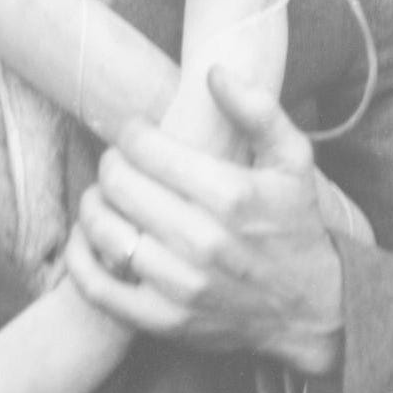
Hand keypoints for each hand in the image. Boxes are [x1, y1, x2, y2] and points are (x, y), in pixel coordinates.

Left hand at [67, 65, 354, 376]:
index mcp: (231, 196)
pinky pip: (98, 287)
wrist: (312, 310)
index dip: (132, 131)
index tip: (137, 132)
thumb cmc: (296, 226)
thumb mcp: (294, 161)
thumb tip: (214, 72)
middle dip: (111, 162)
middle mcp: (203, 241)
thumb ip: (258, 110)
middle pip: (119, 183)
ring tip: (107, 195)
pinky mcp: (164, 320)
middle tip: (121, 162)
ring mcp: (181, 285)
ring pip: (104, 229)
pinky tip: (87, 236)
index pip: (146, 147)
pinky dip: (80, 258)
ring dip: (94, 203)